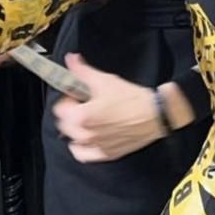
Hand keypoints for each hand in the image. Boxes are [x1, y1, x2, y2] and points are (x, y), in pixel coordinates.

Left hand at [53, 54, 188, 163]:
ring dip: (75, 130)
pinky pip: (84, 155)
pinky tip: (89, 138)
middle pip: (64, 125)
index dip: (67, 98)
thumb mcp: (105, 80)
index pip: (59, 109)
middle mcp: (86, 135)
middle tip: (84, 104)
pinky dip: (82, 147)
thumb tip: (70, 60)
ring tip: (88, 120)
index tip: (77, 94)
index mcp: (82, 117)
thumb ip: (82, 71)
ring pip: (72, 140)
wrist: (156, 115)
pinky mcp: (106, 154)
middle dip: (70, 113)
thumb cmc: (132, 99)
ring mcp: (96, 147)